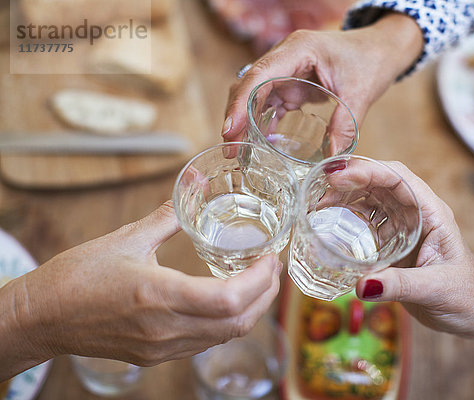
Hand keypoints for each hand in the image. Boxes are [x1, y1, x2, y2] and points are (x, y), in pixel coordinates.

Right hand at [1, 202, 281, 379]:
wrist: (42, 318)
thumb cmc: (77, 276)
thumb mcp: (125, 238)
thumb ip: (167, 215)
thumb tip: (194, 184)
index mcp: (159, 295)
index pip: (229, 300)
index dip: (261, 282)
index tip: (271, 259)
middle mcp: (165, 328)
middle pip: (237, 323)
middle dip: (265, 297)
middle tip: (273, 269)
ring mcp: (161, 348)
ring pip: (223, 337)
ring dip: (250, 312)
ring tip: (258, 283)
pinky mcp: (155, 356)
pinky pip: (204, 343)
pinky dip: (225, 323)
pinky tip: (227, 302)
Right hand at [222, 13, 423, 145]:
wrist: (381, 48)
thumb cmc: (372, 60)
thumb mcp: (361, 93)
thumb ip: (346, 125)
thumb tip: (333, 161)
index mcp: (299, 49)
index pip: (260, 75)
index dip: (241, 103)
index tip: (230, 130)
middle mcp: (286, 56)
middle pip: (249, 85)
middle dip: (236, 116)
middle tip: (230, 150)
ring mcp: (286, 69)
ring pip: (254, 95)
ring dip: (244, 122)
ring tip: (238, 151)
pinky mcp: (291, 83)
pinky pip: (269, 102)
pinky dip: (261, 122)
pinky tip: (258, 143)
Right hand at [330, 161, 473, 336]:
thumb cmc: (469, 296)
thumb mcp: (437, 289)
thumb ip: (400, 286)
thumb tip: (361, 285)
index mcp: (432, 213)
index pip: (399, 178)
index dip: (368, 171)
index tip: (338, 177)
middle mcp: (417, 214)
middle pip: (380, 182)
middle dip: (349, 179)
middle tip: (318, 189)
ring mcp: (404, 227)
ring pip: (370, 199)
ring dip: (344, 197)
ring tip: (317, 205)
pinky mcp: (393, 243)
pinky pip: (367, 223)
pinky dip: (347, 219)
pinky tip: (328, 224)